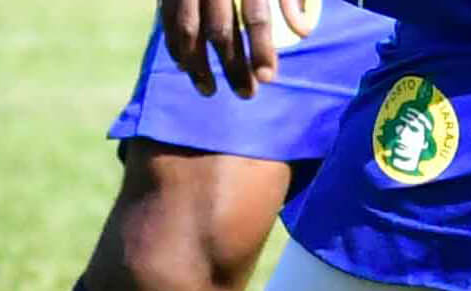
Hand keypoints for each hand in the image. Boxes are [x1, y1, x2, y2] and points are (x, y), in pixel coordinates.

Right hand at [163, 0, 318, 98]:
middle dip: (233, 67)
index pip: (255, 15)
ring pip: (187, 30)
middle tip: (247, 94)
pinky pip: (167, 21)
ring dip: (198, 66)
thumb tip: (304, 31)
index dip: (261, 49)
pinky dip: (175, 47)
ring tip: (210, 90)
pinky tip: (185, 68)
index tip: (267, 77)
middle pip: (221, 29)